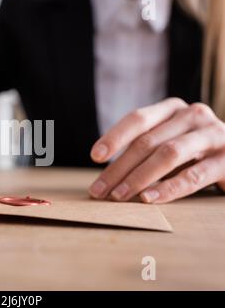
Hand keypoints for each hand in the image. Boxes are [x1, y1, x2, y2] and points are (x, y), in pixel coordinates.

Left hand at [88, 98, 224, 203]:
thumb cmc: (194, 153)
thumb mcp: (168, 143)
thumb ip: (144, 150)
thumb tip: (106, 177)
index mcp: (173, 108)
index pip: (138, 119)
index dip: (114, 137)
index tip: (95, 156)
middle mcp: (193, 115)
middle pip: (147, 141)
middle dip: (119, 168)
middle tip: (99, 190)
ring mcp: (213, 135)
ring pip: (168, 154)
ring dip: (139, 178)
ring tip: (118, 196)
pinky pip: (193, 175)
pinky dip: (168, 188)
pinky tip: (148, 199)